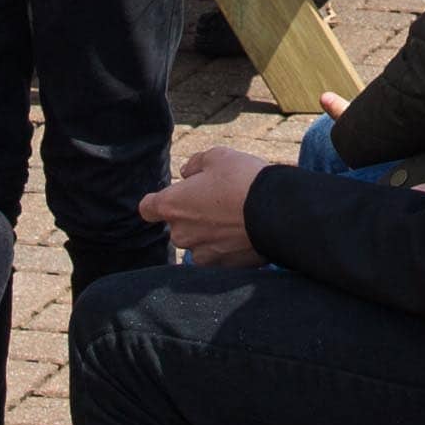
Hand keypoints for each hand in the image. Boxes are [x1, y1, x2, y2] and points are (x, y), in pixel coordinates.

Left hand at [139, 143, 271, 266]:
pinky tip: (245, 233)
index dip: (158, 202)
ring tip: (236, 218)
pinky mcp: (222, 268)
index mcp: (172, 205)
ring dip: (210, 233)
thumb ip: (195, 164)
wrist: (277, 213)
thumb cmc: (243, 180)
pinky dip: (227, 247)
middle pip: (178, 226)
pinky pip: (219, 256)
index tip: (174, 197)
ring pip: (199, 242)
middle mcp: (180, 234)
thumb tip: (186, 172)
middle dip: (193, 216)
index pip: (147, 208)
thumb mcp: (218, 157)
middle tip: (219, 201)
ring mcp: (201, 254)